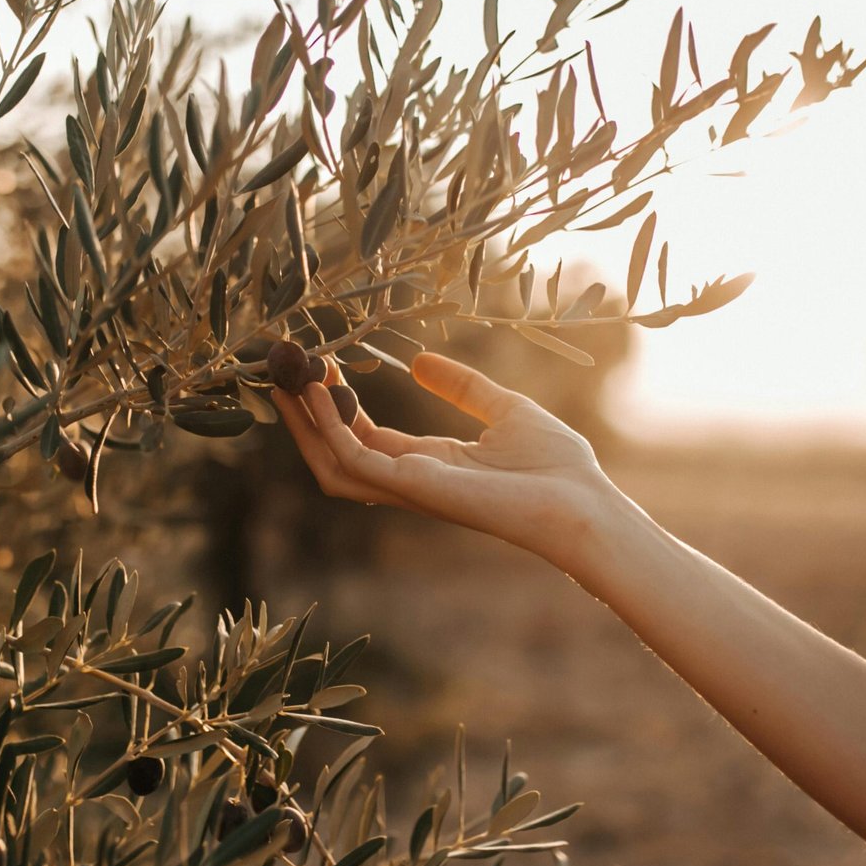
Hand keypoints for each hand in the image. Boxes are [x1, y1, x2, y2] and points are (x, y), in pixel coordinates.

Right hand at [272, 352, 621, 575]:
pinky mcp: (414, 488)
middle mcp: (411, 481)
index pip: (365, 438)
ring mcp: (408, 488)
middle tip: (284, 371)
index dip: (337, 403)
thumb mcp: (504, 408)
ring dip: (305, 424)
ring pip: (332, 463)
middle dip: (305, 415)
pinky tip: (321, 392)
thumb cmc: (557, 465)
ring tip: (286, 378)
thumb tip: (418, 362)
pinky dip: (331, 428)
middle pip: (336, 453)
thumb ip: (462, 387)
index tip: (322, 364)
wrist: (580, 502)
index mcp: (431, 465)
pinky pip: (354, 459)